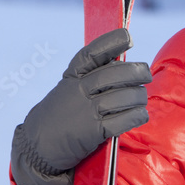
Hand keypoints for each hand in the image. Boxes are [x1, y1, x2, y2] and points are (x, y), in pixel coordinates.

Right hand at [11, 28, 151, 184]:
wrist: (38, 147)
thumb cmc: (62, 114)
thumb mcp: (69, 90)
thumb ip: (92, 78)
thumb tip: (128, 64)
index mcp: (72, 77)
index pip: (92, 54)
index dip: (111, 43)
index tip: (128, 37)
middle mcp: (77, 90)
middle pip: (115, 75)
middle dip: (137, 72)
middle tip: (146, 75)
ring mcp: (85, 111)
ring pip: (124, 97)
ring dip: (139, 98)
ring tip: (141, 100)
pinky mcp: (92, 131)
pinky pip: (123, 120)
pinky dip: (137, 116)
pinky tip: (140, 115)